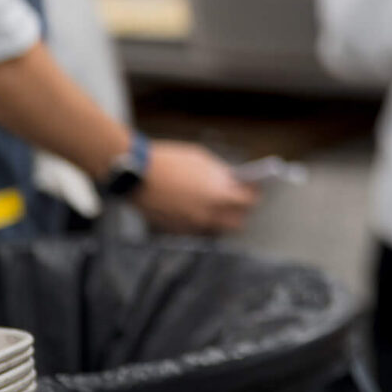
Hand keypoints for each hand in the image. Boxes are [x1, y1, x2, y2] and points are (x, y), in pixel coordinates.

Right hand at [133, 140, 260, 234]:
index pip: (248, 202)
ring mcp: (192, 225)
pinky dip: (201, 223)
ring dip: (220, 220)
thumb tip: (233, 181)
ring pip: (215, 229)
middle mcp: (209, 214)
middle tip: (240, 204)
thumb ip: (220, 174)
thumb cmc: (170, 161)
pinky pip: (196, 231)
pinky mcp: (177, 231)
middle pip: (236, 223)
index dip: (254, 196)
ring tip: (220, 208)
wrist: (136, 174)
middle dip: (241, 214)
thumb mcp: (202, 159)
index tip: (255, 192)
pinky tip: (198, 211)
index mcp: (219, 194)